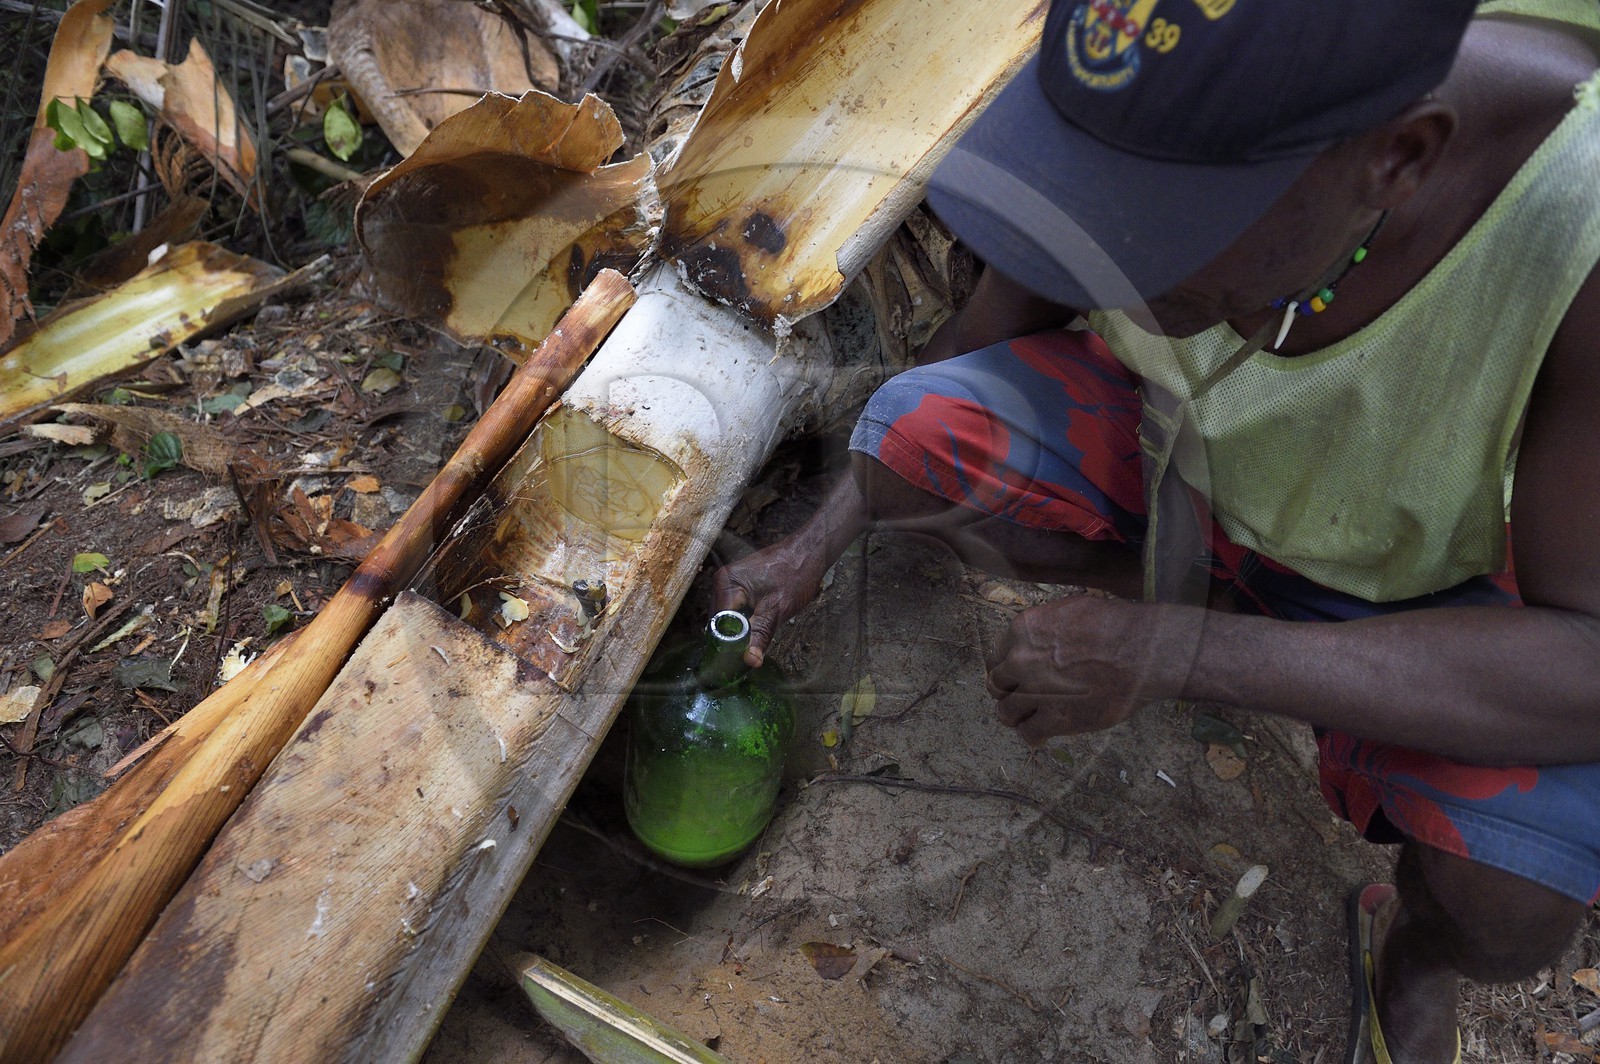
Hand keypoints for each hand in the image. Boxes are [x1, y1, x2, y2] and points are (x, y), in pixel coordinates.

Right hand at [711, 536, 831, 666]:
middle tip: (748, 656)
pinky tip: (756, 628)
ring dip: (739, 632)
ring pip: (727, 618)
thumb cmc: (796, 575)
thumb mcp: (777, 610)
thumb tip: (750, 661)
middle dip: (732, 639)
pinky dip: (744, 622)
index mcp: (726, 584)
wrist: (809, 554)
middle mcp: (722, 582)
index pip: (718, 624)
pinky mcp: (738, 586)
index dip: (727, 644)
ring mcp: (729, 583)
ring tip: (752, 644)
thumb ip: (760, 636)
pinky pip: (735, 610)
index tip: (738, 661)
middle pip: (719, 622)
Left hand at [985, 596, 1195, 744]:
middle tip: (1019, 696)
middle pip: (997, 684)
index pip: (996, 656)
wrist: (1142, 652)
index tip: (1012, 676)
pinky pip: (1029, 732)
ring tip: (1027, 717)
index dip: (1004, 668)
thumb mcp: (1069, 610)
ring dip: (1015, 715)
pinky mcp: (1057, 719)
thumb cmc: (1115, 625)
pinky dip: (1033, 734)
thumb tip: (1036, 640)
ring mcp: (1036, 692)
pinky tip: (1042, 733)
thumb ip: (1043, 629)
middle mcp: (1021, 661)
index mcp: (1023, 630)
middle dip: (1007, 691)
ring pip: (1006, 712)